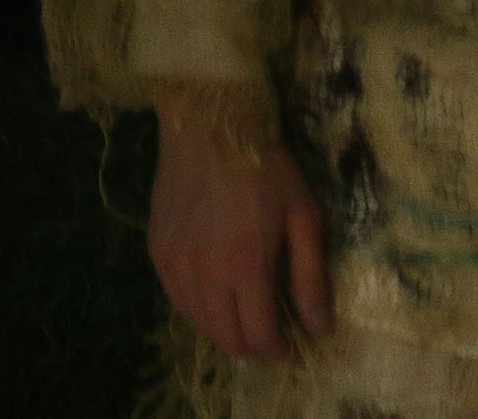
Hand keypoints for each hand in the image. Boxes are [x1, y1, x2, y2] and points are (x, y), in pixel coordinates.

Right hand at [149, 87, 330, 361]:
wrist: (210, 126)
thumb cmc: (267, 166)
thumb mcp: (304, 216)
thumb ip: (310, 276)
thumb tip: (321, 325)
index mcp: (245, 266)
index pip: (258, 334)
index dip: (278, 351)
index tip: (294, 351)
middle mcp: (203, 275)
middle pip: (225, 337)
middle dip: (252, 346)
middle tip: (273, 338)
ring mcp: (174, 266)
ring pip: (198, 323)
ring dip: (224, 331)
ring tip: (248, 320)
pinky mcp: (156, 253)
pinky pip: (177, 300)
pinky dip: (199, 310)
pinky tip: (218, 299)